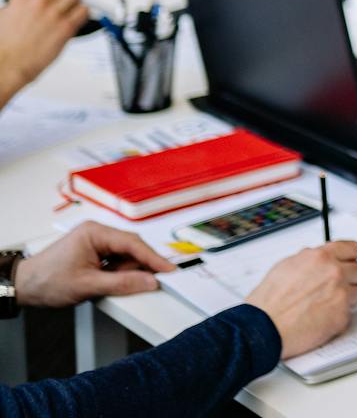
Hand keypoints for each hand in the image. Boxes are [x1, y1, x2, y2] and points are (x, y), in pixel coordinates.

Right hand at [0, 0, 88, 100]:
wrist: (7, 64)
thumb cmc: (5, 46)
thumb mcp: (5, 15)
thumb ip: (21, 5)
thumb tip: (29, 3)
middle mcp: (39, 2)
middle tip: (62, 5)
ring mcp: (53, 13)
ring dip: (75, 3)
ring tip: (69, 13)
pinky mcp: (65, 26)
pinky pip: (84, 11)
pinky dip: (82, 15)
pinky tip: (76, 21)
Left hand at [14, 221, 175, 306]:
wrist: (23, 287)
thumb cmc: (47, 281)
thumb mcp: (88, 285)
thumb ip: (122, 283)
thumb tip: (149, 281)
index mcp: (95, 233)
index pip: (132, 244)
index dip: (153, 258)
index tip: (168, 270)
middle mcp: (97, 233)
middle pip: (131, 248)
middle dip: (137, 267)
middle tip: (148, 282)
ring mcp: (95, 242)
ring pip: (124, 256)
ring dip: (124, 272)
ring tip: (106, 285)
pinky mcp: (93, 251)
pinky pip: (115, 260)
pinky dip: (117, 273)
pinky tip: (106, 282)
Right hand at [244, 241, 356, 359]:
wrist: (262, 329)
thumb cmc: (268, 303)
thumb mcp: (285, 267)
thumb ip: (309, 259)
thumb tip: (319, 256)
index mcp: (321, 257)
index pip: (352, 248)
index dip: (349, 258)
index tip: (348, 263)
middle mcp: (334, 272)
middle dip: (350, 279)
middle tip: (335, 288)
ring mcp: (341, 294)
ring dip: (345, 299)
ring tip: (324, 306)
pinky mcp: (342, 316)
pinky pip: (349, 314)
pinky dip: (338, 317)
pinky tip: (320, 319)